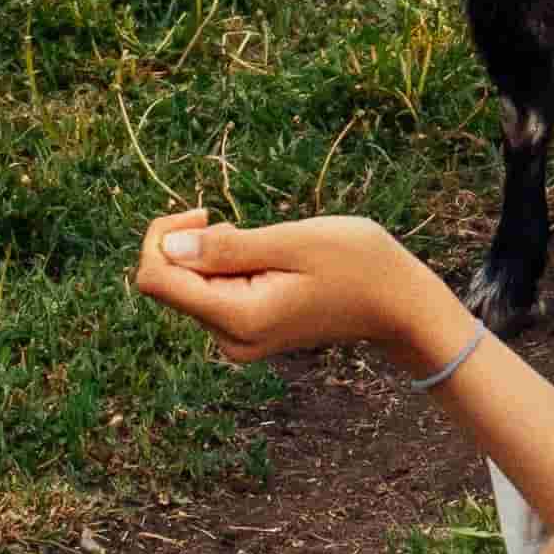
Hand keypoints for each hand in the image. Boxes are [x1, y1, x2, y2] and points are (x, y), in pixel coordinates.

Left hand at [133, 208, 425, 368]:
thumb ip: (227, 247)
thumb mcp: (292, 242)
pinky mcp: (247, 334)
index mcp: (237, 318)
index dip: (163, 237)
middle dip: (192, 244)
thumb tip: (168, 247)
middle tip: (244, 225)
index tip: (203, 213)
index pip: (155, 279)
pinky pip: (214, 294)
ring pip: (191, 286)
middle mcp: (230, 339)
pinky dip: (229, 268)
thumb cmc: (356, 264)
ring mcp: (238, 341)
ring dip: (216, 255)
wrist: (399, 305)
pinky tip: (269, 263)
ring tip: (269, 249)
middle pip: (170, 283)